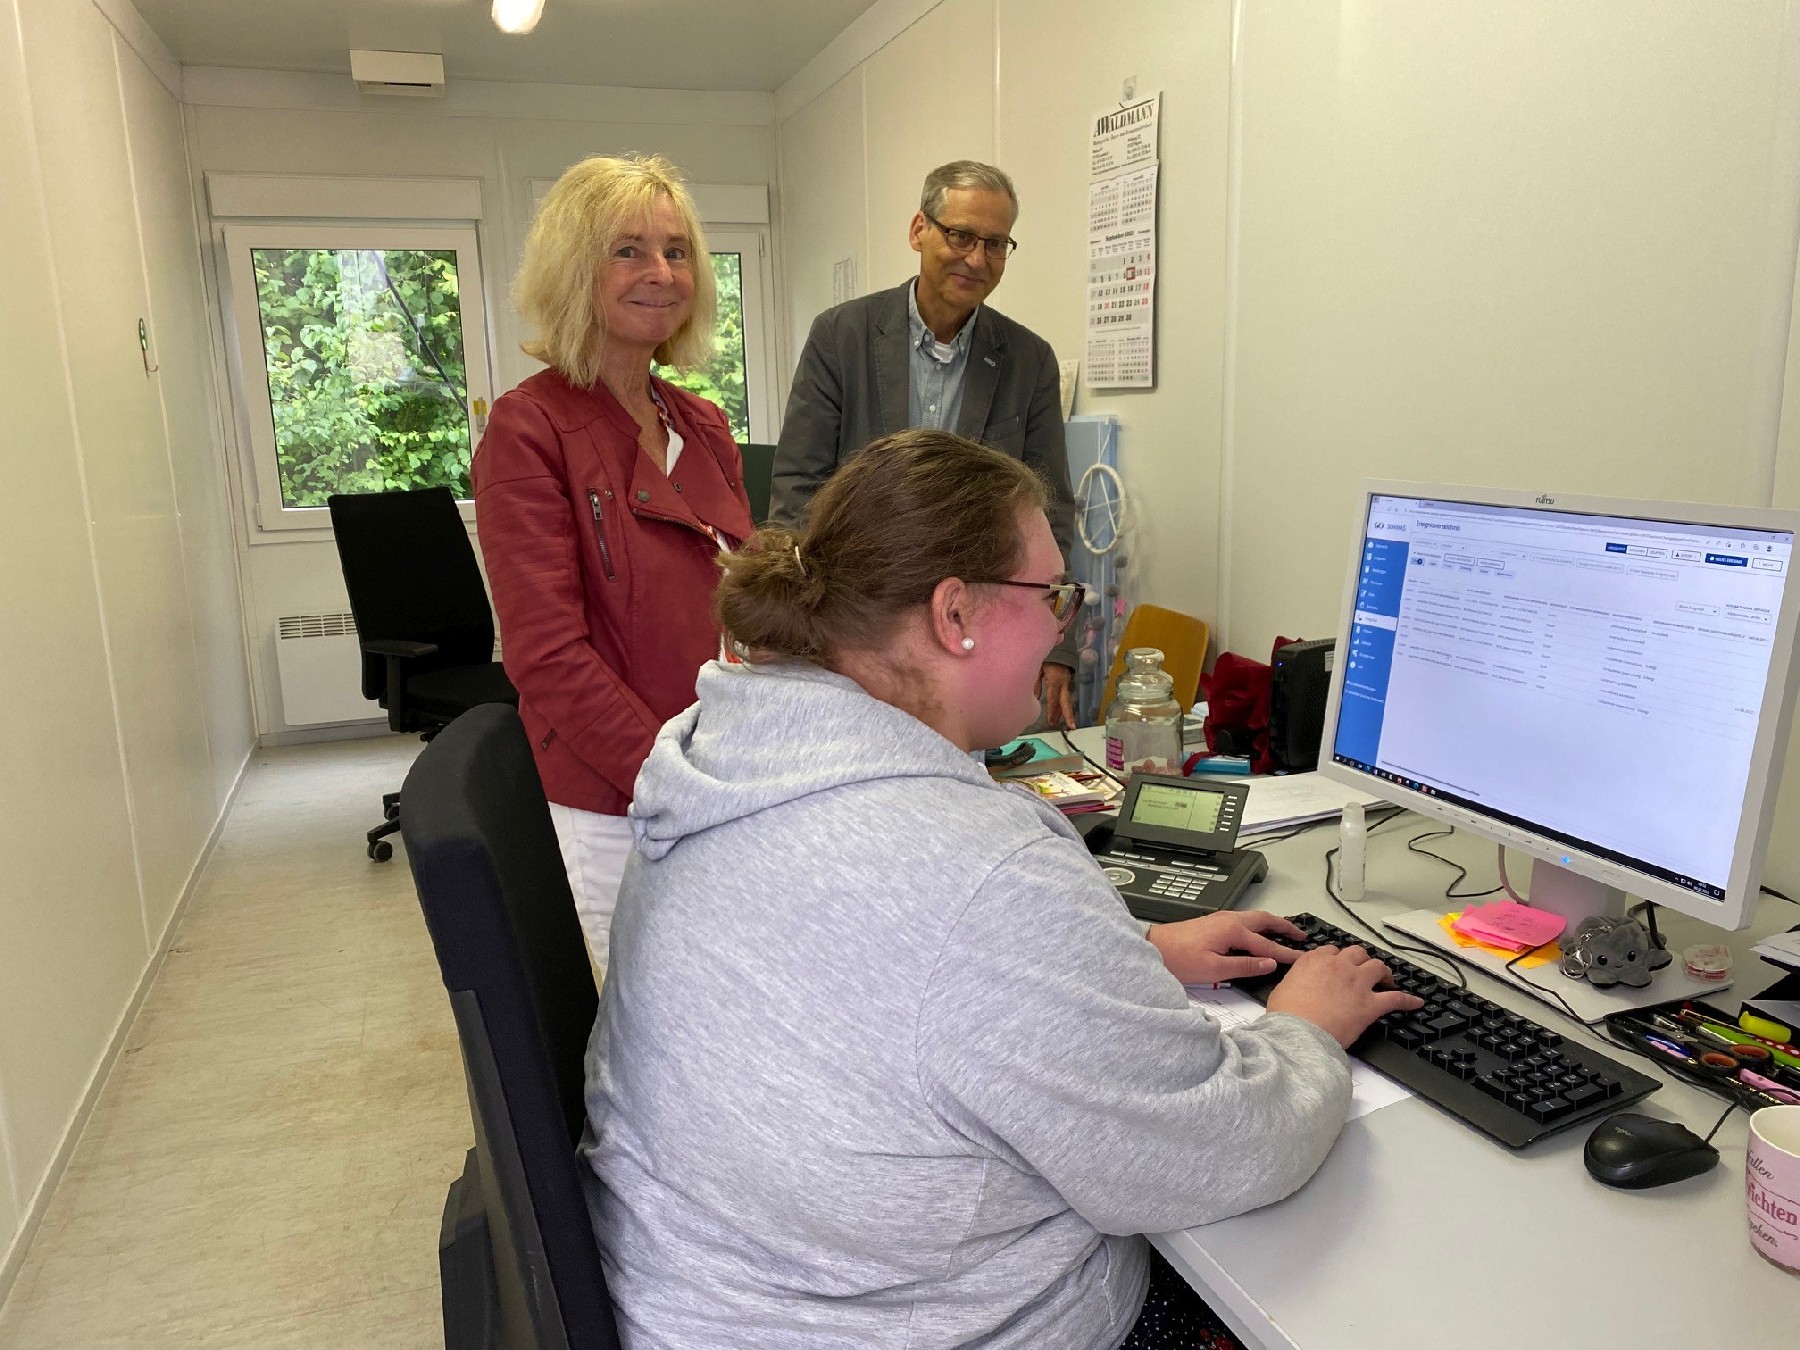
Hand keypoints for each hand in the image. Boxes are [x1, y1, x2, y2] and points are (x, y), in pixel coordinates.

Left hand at [1037, 662, 1076, 729]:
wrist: (1058, 649)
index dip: (1051, 711)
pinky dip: (1063, 705)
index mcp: (1055, 680)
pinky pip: (1065, 696)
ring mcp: (1067, 682)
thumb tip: (1034, 698)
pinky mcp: (1067, 682)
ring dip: (1065, 712)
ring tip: (1066, 724)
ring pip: (1066, 700)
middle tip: (1070, 727)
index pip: (1053, 698)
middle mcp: (1063, 683)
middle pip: (1065, 701)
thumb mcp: (1038, 669)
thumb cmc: (1046, 658)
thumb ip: (1036, 684)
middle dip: (1068, 715)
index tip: (1050, 721)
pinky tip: (1061, 713)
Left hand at [1148, 910, 1308, 985]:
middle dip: (1285, 926)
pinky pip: (1243, 920)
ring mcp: (1220, 919)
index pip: (1267, 945)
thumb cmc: (1178, 959)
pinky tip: (1258, 933)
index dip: (1286, 954)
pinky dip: (1257, 925)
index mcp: (1232, 930)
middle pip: (1265, 920)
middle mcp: (1228, 920)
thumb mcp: (1214, 970)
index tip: (1302, 958)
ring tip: (1285, 931)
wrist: (1153, 948)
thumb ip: (1244, 966)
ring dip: (1272, 923)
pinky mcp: (1213, 922)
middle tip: (1301, 934)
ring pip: (1254, 918)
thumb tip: (1269, 964)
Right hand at [1265, 945, 1424, 1048]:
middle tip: (1363, 969)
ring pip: (1377, 967)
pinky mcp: (1371, 1004)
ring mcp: (1357, 983)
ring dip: (1382, 972)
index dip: (1337, 958)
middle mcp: (1339, 966)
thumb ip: (1296, 979)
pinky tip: (1416, 1002)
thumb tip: (1298, 984)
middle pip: (1357, 953)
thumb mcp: (1282, 988)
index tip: (1339, 964)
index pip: (1331, 950)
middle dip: (1361, 959)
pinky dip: (1408, 1000)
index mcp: (1315, 960)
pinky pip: (1396, 999)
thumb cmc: (1286, 1015)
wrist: (1298, 1033)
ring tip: (1386, 979)